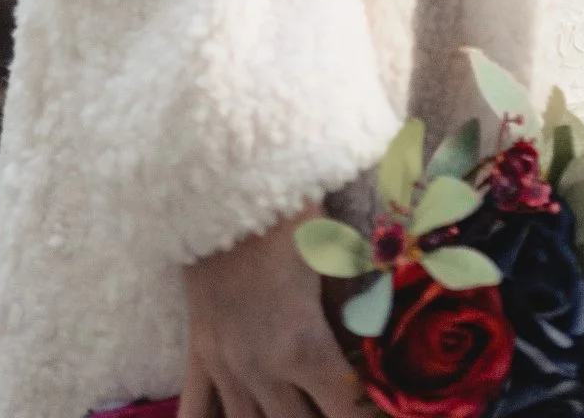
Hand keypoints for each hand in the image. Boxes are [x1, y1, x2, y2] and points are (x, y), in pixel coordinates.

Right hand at [179, 206, 366, 417]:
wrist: (223, 189)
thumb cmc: (290, 214)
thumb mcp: (336, 257)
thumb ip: (354, 303)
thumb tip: (376, 332)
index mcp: (304, 348)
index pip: (345, 409)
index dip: (365, 415)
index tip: (387, 414)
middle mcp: (262, 372)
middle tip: (338, 405)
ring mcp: (225, 368)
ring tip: (300, 410)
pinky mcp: (198, 354)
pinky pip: (196, 412)